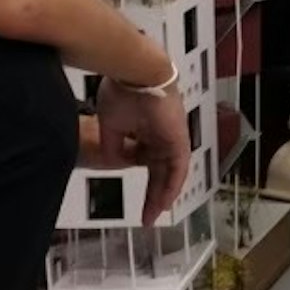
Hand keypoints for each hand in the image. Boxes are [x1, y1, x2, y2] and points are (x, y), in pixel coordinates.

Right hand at [90, 77, 191, 222]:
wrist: (134, 71)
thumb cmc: (121, 91)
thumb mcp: (110, 125)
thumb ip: (114, 146)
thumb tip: (116, 161)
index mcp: (146, 130)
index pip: (146, 161)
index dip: (140, 179)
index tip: (134, 197)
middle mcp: (162, 135)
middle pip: (159, 171)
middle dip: (152, 194)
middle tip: (146, 217)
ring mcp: (172, 136)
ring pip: (170, 171)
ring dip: (161, 194)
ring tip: (152, 216)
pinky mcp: (179, 137)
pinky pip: (178, 165)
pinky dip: (173, 184)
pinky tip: (164, 202)